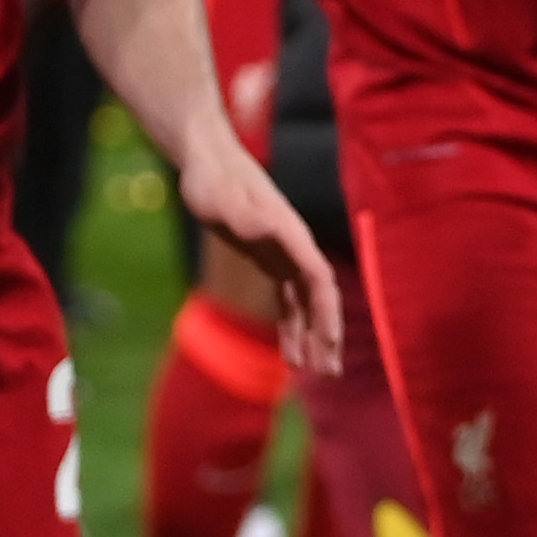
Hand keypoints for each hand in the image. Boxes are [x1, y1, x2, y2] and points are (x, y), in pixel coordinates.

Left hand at [176, 144, 345, 376]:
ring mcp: (284, 255)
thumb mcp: (223, 199)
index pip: (319, 281)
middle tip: (328, 373)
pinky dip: (292, 327)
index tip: (328, 345)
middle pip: (319, 297)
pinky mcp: (270, 260)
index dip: (326, 315)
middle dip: (326, 334)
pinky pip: (288, 300)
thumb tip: (271, 227)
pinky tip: (290, 354)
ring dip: (311, 336)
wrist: (208, 163)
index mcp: (290, 236)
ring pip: (306, 303)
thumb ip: (248, 215)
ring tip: (313, 372)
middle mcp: (294, 248)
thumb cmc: (212, 180)